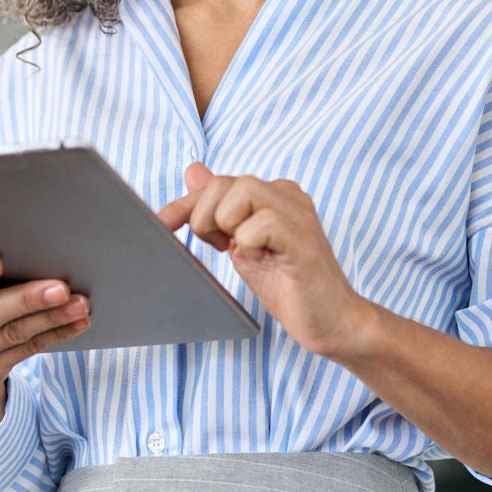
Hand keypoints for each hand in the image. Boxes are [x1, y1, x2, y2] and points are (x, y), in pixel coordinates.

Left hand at [156, 163, 373, 358]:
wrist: (330, 321)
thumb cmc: (289, 285)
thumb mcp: (243, 244)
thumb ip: (220, 210)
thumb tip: (194, 170)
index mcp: (273, 194)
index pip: (218, 184)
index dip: (184, 205)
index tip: (161, 225)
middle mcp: (287, 195)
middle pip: (225, 183)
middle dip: (205, 218)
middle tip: (222, 248)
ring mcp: (298, 213)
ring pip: (241, 191)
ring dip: (227, 227)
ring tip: (246, 251)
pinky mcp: (302, 237)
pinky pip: (260, 222)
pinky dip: (250, 244)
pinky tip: (266, 259)